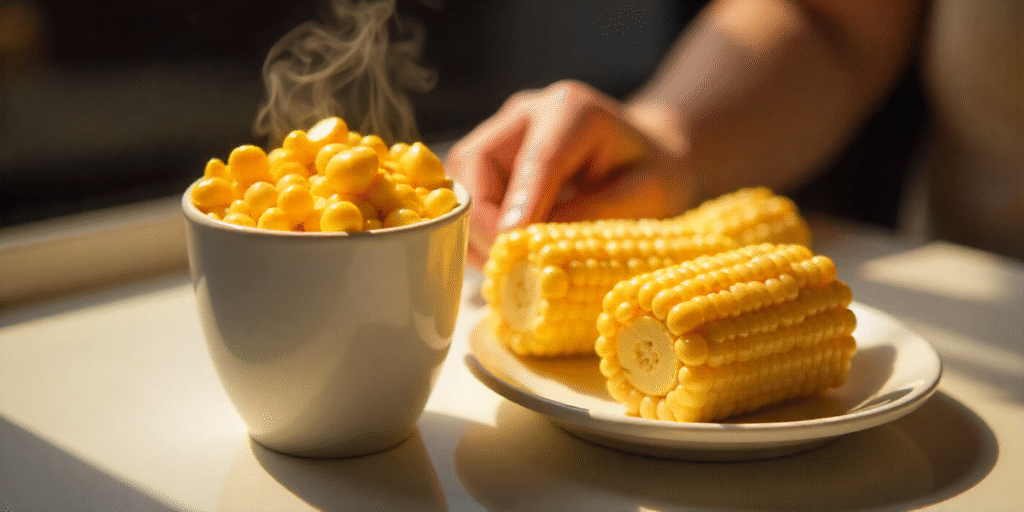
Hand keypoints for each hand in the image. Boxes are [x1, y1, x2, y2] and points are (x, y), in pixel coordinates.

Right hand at [445, 80, 694, 267]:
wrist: (648, 153)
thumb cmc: (654, 172)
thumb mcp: (645, 195)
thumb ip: (593, 215)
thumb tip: (538, 248)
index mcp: (572, 110)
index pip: (536, 158)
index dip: (519, 203)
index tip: (512, 244)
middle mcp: (527, 114)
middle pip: (476, 162)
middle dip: (483, 219)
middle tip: (509, 263)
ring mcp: (502, 134)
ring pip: (461, 180)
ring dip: (474, 228)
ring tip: (507, 265)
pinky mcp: (492, 159)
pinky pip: (466, 196)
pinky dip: (476, 231)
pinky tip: (503, 255)